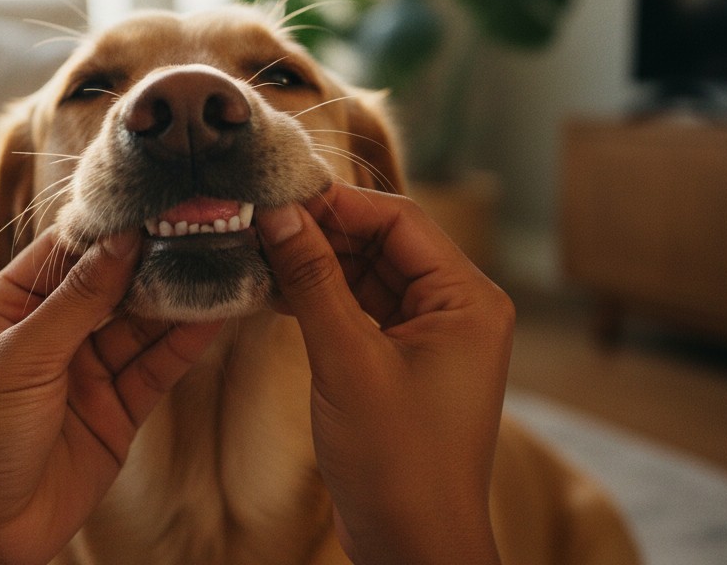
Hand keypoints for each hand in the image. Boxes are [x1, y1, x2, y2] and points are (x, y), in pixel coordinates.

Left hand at [0, 228, 225, 564]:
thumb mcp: (19, 359)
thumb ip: (76, 301)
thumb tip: (121, 241)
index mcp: (9, 307)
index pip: (65, 252)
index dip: (108, 228)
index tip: (154, 203)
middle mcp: (50, 334)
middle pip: (110, 284)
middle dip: (151, 259)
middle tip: (199, 226)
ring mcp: (86, 373)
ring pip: (140, 325)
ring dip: (175, 298)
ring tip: (217, 261)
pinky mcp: (116, 411)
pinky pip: (155, 369)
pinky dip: (184, 344)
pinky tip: (212, 315)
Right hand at [256, 183, 513, 564]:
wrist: (413, 547)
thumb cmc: (398, 463)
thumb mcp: (347, 361)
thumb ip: (313, 281)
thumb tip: (280, 216)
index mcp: (469, 300)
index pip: (401, 219)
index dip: (338, 204)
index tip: (278, 197)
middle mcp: (458, 309)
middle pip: (383, 242)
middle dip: (321, 233)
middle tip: (257, 224)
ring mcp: (431, 336)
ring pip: (366, 274)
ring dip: (315, 266)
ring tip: (257, 256)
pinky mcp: (403, 361)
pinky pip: (360, 309)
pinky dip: (320, 300)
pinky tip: (273, 293)